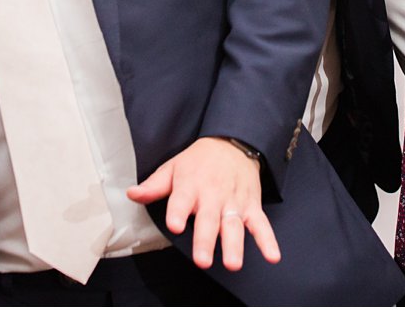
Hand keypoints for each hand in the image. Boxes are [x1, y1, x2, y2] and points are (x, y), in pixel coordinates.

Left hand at [126, 136, 279, 271]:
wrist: (232, 142)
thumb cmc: (199, 161)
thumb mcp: (173, 167)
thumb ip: (154, 186)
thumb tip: (132, 194)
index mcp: (190, 185)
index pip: (181, 200)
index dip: (178, 212)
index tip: (175, 225)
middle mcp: (212, 195)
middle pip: (208, 220)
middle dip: (205, 240)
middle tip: (202, 261)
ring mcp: (233, 202)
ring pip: (233, 225)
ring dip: (234, 244)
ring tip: (233, 262)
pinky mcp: (251, 206)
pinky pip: (261, 224)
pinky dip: (267, 240)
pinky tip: (272, 255)